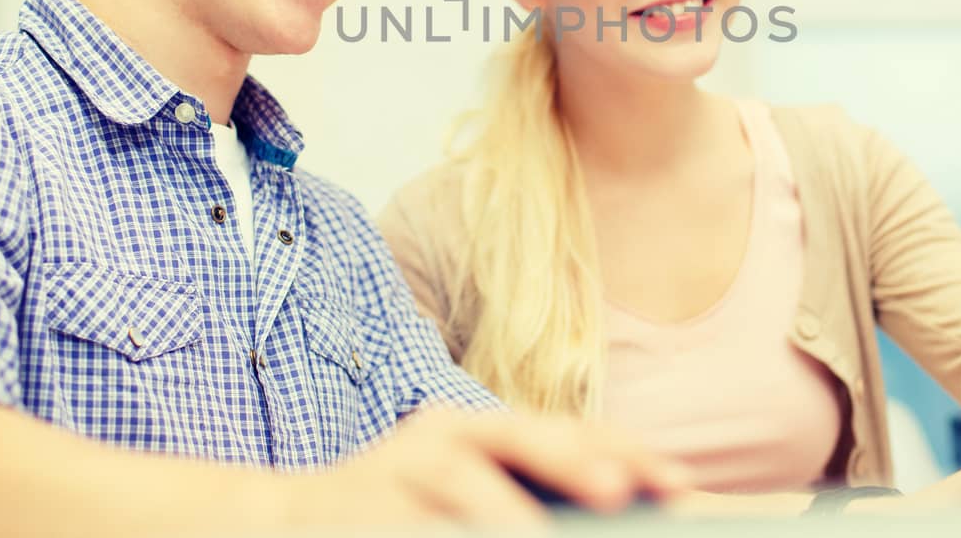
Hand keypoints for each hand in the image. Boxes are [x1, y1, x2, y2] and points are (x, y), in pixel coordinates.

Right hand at [294, 406, 688, 530]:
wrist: (282, 525)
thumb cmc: (400, 518)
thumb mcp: (470, 500)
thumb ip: (531, 500)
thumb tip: (620, 505)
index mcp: (485, 433)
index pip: (569, 432)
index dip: (625, 451)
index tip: (677, 482)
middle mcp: (445, 435)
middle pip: (519, 436)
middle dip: (575, 461)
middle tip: (626, 492)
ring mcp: (398, 466)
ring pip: (463, 477)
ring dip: (507, 513)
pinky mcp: (359, 504)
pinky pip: (412, 524)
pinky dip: (449, 533)